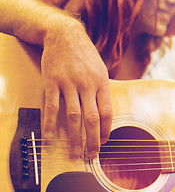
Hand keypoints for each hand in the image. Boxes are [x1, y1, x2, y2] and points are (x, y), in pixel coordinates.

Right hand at [41, 19, 111, 158]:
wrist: (65, 35)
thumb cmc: (85, 55)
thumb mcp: (102, 70)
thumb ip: (103, 91)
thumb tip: (106, 113)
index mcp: (102, 83)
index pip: (107, 112)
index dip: (106, 130)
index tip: (105, 142)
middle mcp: (87, 85)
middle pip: (92, 118)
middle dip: (93, 140)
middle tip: (92, 156)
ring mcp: (68, 83)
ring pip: (73, 116)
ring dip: (74, 138)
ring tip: (75, 153)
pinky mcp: (52, 82)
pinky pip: (51, 106)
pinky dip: (50, 123)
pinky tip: (50, 137)